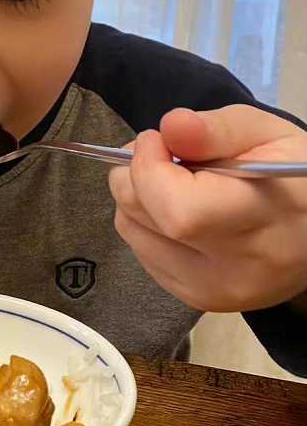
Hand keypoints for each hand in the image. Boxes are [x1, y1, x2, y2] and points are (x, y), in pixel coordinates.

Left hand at [108, 105, 306, 311]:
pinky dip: (147, 224)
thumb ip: (215, 129)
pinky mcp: (198, 298)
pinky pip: (143, 253)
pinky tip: (179, 211)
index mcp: (263, 219)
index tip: (156, 140)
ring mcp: (214, 290)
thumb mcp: (266, 134)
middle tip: (160, 154)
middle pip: (145, 219)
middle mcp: (236, 268)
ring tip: (173, 183)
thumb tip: (170, 127)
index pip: (178, 209)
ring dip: (138, 199)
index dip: (149, 168)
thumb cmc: (292, 174)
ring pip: (133, 234)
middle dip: (135, 175)